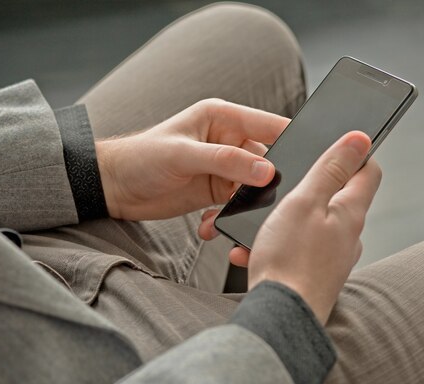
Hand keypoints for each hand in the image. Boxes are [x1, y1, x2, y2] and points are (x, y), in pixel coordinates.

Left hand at [95, 99, 288, 219]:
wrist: (114, 187)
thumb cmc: (140, 158)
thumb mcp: (182, 155)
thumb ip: (225, 161)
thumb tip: (266, 170)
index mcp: (222, 118)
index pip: (270, 125)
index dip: (292, 141)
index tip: (309, 162)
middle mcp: (227, 141)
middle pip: (267, 161)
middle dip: (267, 183)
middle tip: (264, 203)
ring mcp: (222, 168)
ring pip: (252, 187)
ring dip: (245, 206)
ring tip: (223, 216)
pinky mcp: (214, 192)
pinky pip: (235, 206)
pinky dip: (228, 218)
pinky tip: (209, 225)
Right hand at [201, 131, 380, 323]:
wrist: (279, 315)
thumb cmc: (290, 260)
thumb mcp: (304, 202)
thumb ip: (330, 169)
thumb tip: (359, 139)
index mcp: (350, 212)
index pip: (367, 171)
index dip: (350, 154)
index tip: (328, 149)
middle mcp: (347, 236)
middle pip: (332, 198)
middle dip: (302, 191)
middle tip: (279, 191)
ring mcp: (331, 258)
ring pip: (305, 227)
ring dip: (279, 223)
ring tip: (258, 230)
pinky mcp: (312, 275)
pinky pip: (292, 251)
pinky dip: (273, 247)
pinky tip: (252, 252)